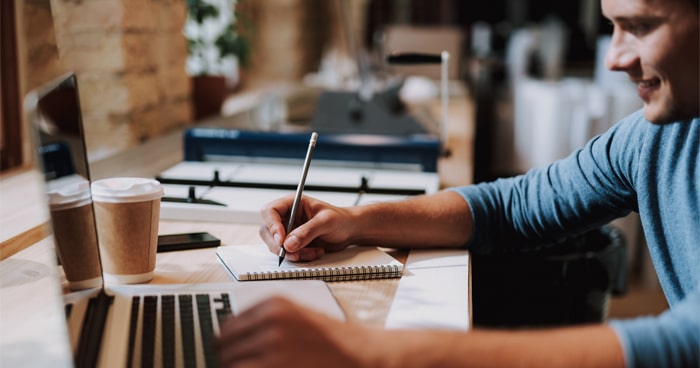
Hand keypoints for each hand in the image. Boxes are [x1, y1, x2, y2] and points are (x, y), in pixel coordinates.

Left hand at [215, 297, 368, 367]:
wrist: (361, 355)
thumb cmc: (331, 341)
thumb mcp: (296, 318)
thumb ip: (264, 323)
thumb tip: (230, 340)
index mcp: (273, 305)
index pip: (227, 328)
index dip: (228, 346)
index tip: (232, 354)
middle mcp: (270, 322)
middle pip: (224, 348)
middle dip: (231, 360)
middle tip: (247, 364)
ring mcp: (272, 347)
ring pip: (229, 364)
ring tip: (258, 367)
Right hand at [259, 195, 355, 260]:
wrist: (349, 231)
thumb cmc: (340, 219)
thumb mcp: (326, 222)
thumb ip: (307, 231)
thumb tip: (289, 244)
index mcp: (292, 203)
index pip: (270, 211)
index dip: (272, 225)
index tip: (281, 240)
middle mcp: (287, 217)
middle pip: (267, 231)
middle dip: (279, 245)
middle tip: (293, 253)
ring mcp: (289, 231)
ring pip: (276, 245)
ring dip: (292, 253)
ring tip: (312, 251)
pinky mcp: (293, 244)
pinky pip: (288, 254)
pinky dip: (300, 257)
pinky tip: (315, 252)